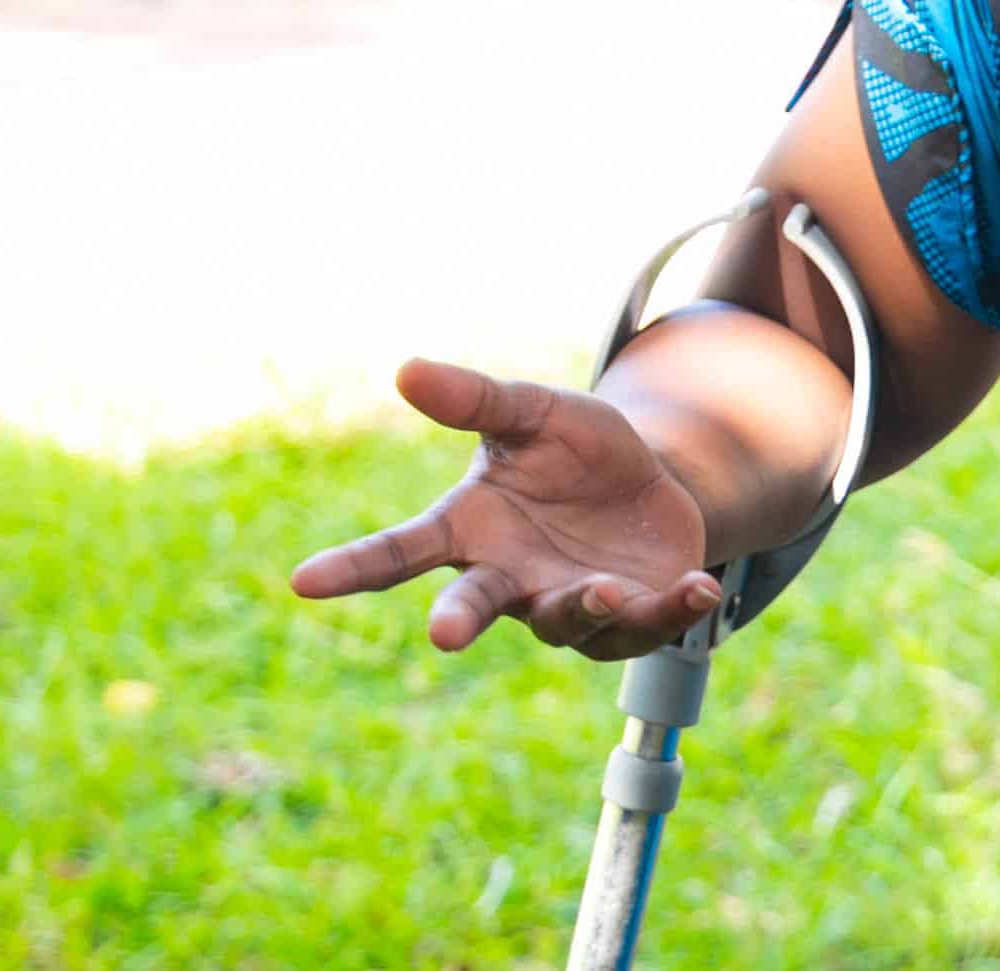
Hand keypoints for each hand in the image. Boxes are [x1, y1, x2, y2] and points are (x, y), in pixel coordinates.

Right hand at [290, 359, 718, 658]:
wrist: (651, 485)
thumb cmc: (574, 452)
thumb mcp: (536, 413)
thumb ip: (477, 399)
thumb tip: (406, 367)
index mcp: (472, 531)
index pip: (401, 551)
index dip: (353, 567)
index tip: (301, 581)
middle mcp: (512, 580)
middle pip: (476, 606)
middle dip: (461, 618)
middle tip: (442, 632)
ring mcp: (567, 606)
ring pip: (567, 620)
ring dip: (583, 607)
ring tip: (602, 589)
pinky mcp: (630, 618)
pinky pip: (647, 624)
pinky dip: (673, 610)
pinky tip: (698, 589)